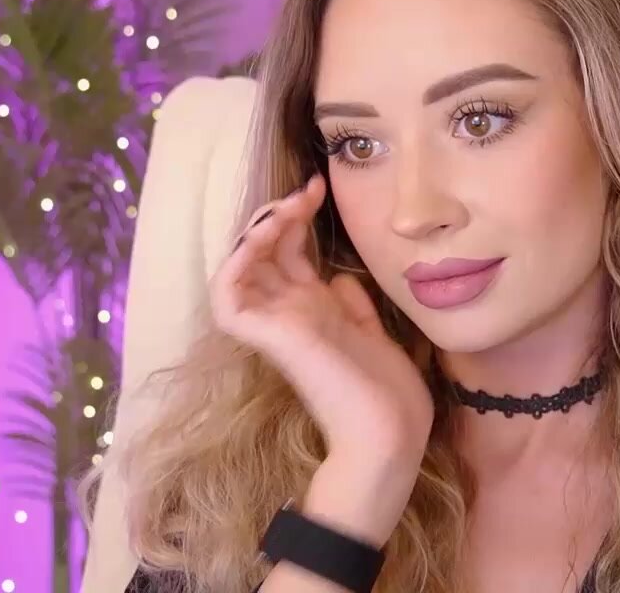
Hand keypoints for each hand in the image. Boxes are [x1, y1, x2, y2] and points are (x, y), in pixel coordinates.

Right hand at [210, 174, 433, 460]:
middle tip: (308, 190)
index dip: (297, 217)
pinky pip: (227, 298)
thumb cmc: (388, 392)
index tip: (321, 187)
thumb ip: (353, 305)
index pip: (287, 253)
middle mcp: (288, 314)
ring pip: (237, 268)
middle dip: (279, 213)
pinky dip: (235, 263)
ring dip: (255, 231)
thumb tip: (341, 277)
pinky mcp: (270, 337)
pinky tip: (263, 238)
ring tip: (288, 208)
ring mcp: (276, 325)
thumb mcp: (373, 332)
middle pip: (262, 253)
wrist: (391, 432)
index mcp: (312, 312)